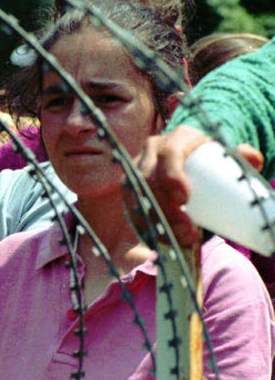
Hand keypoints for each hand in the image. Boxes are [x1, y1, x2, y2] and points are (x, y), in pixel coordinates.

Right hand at [128, 126, 263, 245]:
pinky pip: (130, 208)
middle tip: (187, 231)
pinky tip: (159, 240)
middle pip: (148, 179)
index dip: (172, 176)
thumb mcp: (226, 157)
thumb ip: (242, 157)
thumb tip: (250, 157)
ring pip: (135, 196)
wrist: (191, 166)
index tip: (185, 199)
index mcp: (176, 139)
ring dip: (154, 221)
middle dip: (164, 208)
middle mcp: (151, 151)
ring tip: (177, 240)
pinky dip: (144, 226)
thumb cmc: (211, 162)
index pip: (168, 154)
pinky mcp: (130, 188)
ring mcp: (137, 169)